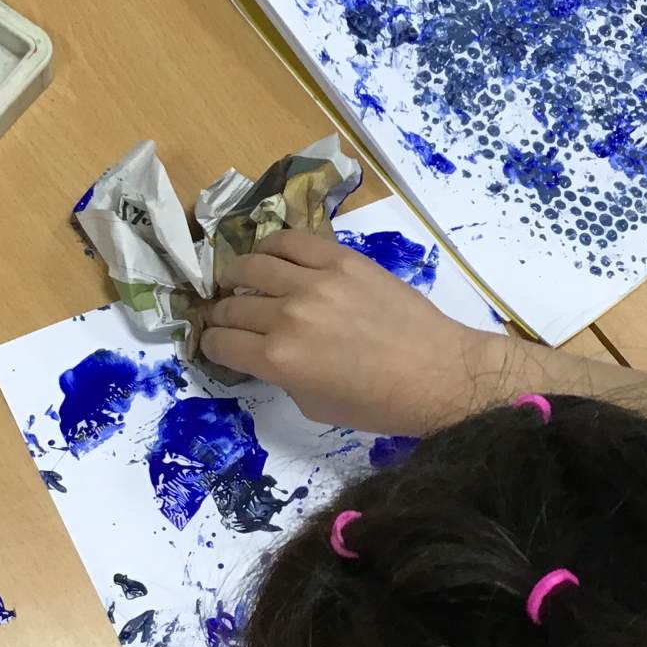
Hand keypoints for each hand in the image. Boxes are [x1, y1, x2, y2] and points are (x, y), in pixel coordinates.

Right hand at [199, 230, 502, 435]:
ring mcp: (314, 282)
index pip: (220, 343)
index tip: (214, 343)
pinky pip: (291, 240)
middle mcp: (287, 316)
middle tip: (226, 315)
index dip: (211, 345)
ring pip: (252, 265)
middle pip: (232, 305)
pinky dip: (271, 246)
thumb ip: (280, 376)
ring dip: (236, 275)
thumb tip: (263, 353)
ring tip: (237, 279)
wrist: (435, 373)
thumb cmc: (377, 403)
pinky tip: (268, 255)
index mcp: (277, 360)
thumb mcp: (313, 405)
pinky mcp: (340, 259)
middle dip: (221, 314)